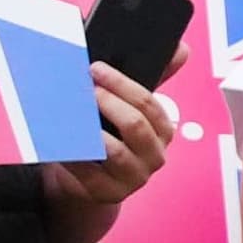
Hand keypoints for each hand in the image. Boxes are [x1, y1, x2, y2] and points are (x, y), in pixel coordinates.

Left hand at [42, 65, 176, 215]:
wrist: (88, 183)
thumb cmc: (108, 139)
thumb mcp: (129, 110)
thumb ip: (152, 80)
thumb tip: (181, 49)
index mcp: (163, 131)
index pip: (148, 103)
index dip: (121, 84)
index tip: (96, 69)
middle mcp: (154, 155)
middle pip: (135, 124)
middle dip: (107, 101)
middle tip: (84, 88)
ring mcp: (134, 177)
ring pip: (115, 150)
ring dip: (91, 130)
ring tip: (72, 115)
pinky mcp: (110, 193)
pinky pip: (90, 173)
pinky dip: (74, 155)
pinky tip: (60, 142)